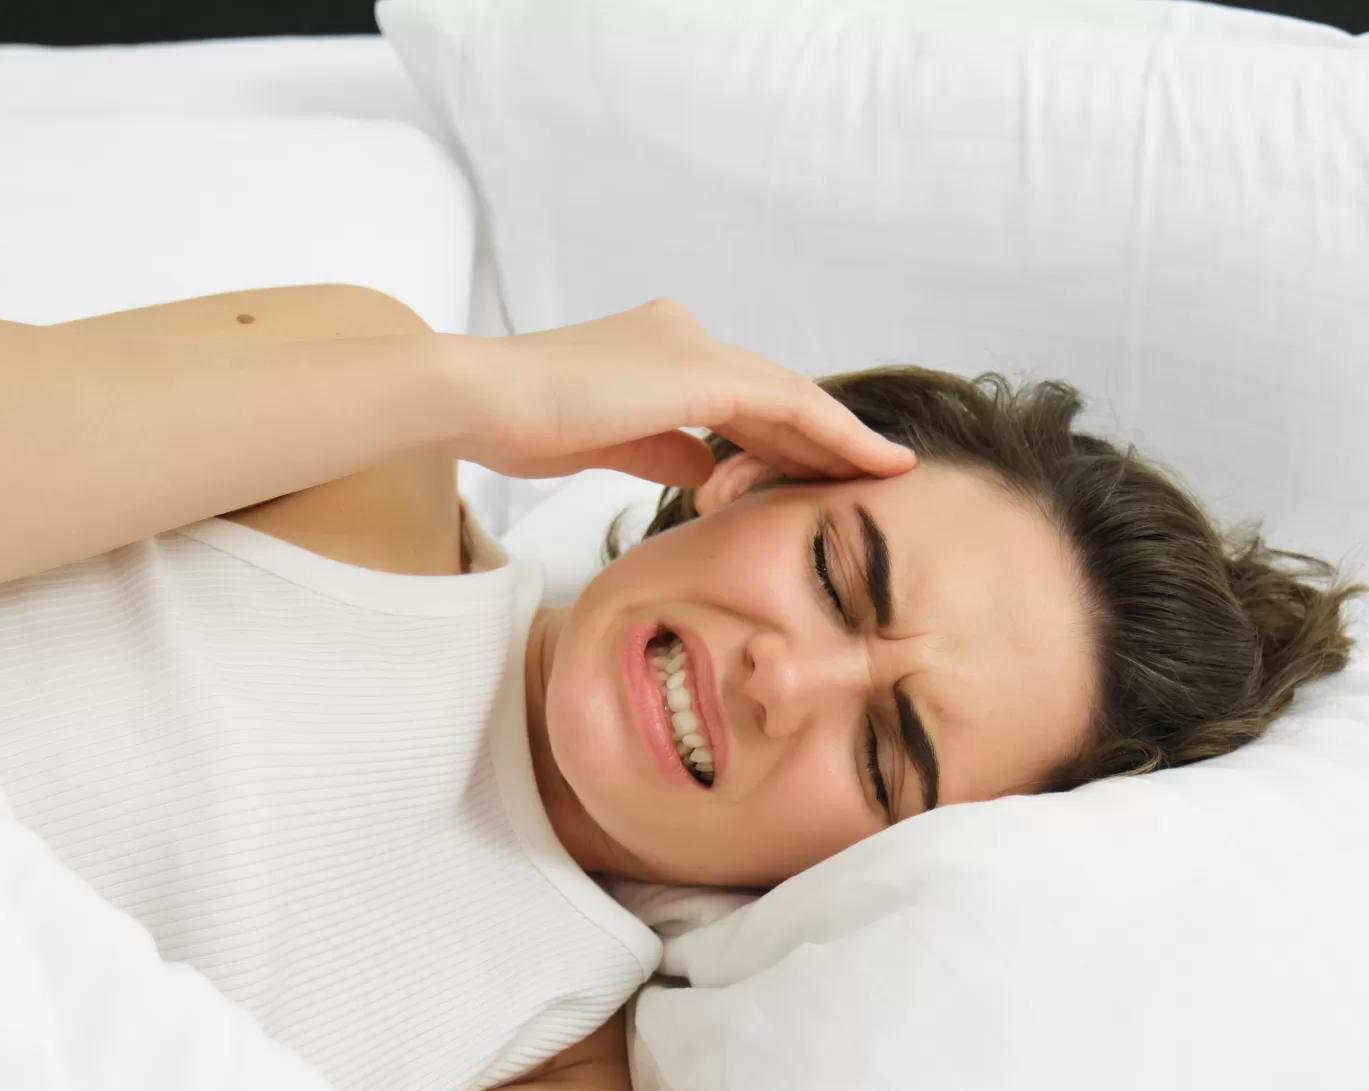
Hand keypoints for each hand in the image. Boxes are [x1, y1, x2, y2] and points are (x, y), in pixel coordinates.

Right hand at [449, 298, 916, 487]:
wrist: (480, 396)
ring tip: (888, 472)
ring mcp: (691, 349)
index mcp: (656, 351)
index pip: (738, 399)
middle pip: (772, 395)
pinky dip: (831, 434)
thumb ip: (661, 449)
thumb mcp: (604, 444)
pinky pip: (785, 406)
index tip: (822, 469)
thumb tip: (706, 470)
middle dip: (823, 438)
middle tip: (874, 474)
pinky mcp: (698, 372)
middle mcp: (682, 337)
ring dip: (840, 438)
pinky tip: (865, 463)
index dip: (786, 435)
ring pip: (788, 397)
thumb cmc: (518, 421)